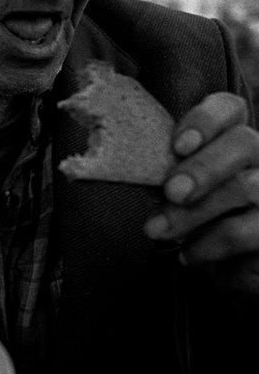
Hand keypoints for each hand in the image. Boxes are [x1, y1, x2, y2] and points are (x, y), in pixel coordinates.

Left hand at [144, 92, 258, 292]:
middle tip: (170, 192)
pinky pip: (247, 232)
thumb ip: (163, 172)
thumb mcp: (176, 188)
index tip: (178, 145)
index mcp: (231, 138)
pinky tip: (188, 255)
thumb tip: (127, 167)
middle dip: (202, 167)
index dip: (206, 120)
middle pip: (243, 142)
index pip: (230, 109)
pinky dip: (209, 244)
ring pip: (245, 187)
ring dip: (194, 212)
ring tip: (157, 230)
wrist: (228, 264)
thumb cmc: (195, 216)